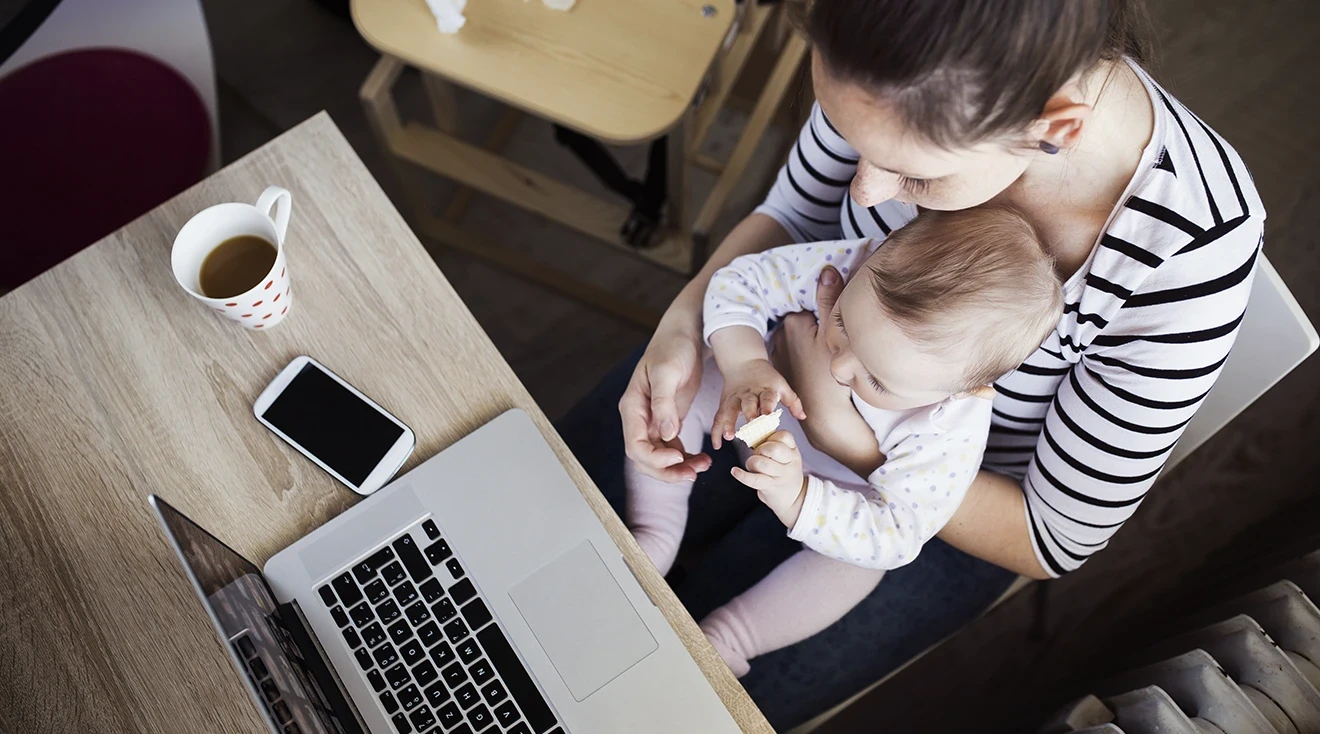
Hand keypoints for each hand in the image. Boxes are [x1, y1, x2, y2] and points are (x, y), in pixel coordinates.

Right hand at [619, 326, 712, 481]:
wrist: (684, 334)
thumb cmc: (673, 348)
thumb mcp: (668, 372)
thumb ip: (664, 403)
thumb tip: (665, 434)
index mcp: (633, 407)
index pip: (635, 446)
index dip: (655, 459)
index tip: (679, 458)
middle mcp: (639, 418)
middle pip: (645, 458)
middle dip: (667, 470)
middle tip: (694, 473)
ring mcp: (652, 421)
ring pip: (659, 457)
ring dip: (678, 467)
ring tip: (703, 466)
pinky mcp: (668, 420)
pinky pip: (671, 448)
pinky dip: (684, 458)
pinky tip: (702, 459)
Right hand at [711, 358, 804, 449]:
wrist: (744, 362)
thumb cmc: (766, 378)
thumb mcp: (781, 385)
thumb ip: (793, 401)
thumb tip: (803, 417)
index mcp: (765, 389)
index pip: (767, 397)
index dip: (767, 405)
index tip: (768, 415)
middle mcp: (749, 393)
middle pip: (748, 403)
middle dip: (749, 415)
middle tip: (751, 426)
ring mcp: (735, 398)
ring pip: (730, 410)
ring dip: (728, 423)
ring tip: (728, 436)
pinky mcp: (725, 403)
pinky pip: (719, 417)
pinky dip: (716, 431)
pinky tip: (717, 445)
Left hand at [731, 431, 807, 527]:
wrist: (794, 499)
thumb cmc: (784, 473)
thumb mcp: (787, 457)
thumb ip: (774, 445)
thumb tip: (752, 434)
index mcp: (793, 451)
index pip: (784, 436)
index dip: (771, 437)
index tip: (766, 443)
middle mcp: (790, 463)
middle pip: (773, 448)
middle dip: (760, 449)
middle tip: (758, 455)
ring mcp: (781, 476)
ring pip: (761, 463)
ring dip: (751, 462)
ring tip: (752, 466)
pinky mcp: (771, 487)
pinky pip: (753, 479)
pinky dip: (741, 475)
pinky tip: (734, 471)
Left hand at [771, 267, 883, 475]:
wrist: (824, 414)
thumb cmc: (832, 375)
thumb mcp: (835, 333)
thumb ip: (830, 299)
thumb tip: (826, 268)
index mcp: (793, 322)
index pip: (809, 304)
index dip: (824, 310)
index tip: (835, 321)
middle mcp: (781, 336)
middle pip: (802, 320)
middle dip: (813, 324)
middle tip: (831, 342)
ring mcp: (779, 354)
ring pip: (798, 338)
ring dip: (808, 341)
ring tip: (822, 356)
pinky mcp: (782, 370)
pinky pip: (794, 355)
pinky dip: (802, 357)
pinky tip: (813, 366)